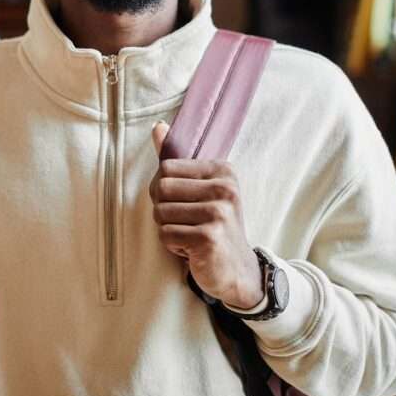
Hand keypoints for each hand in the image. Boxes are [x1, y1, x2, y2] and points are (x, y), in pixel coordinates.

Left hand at [149, 122, 262, 308]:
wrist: (238, 269)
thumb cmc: (214, 225)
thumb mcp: (200, 188)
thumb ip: (177, 159)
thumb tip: (157, 126)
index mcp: (222, 170)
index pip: (166, 168)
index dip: (164, 189)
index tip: (185, 203)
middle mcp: (225, 188)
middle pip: (160, 189)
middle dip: (163, 210)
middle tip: (185, 222)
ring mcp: (219, 213)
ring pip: (160, 214)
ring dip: (168, 230)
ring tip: (191, 235)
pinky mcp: (209, 237)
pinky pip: (165, 235)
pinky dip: (173, 246)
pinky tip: (193, 249)